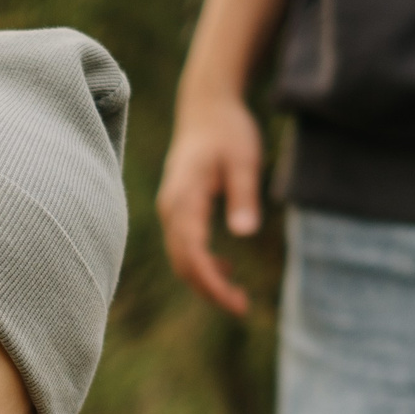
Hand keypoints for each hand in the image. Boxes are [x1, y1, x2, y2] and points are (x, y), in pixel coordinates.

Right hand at [158, 0, 288, 315]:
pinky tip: (225, 268)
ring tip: (236, 296)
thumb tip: (244, 233)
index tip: (238, 303)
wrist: (206, 105)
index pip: (193, 256)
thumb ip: (243, 195)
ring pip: (180, 257)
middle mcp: (171, 208)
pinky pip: (183, 245)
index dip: (213, 284)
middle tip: (242, 308)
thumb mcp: (244, 159)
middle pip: (182, 264)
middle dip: (209, 290)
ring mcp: (170, 209)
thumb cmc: (228, 129)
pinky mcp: (176, 208)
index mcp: (184, 199)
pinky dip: (201, 263)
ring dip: (205, 280)